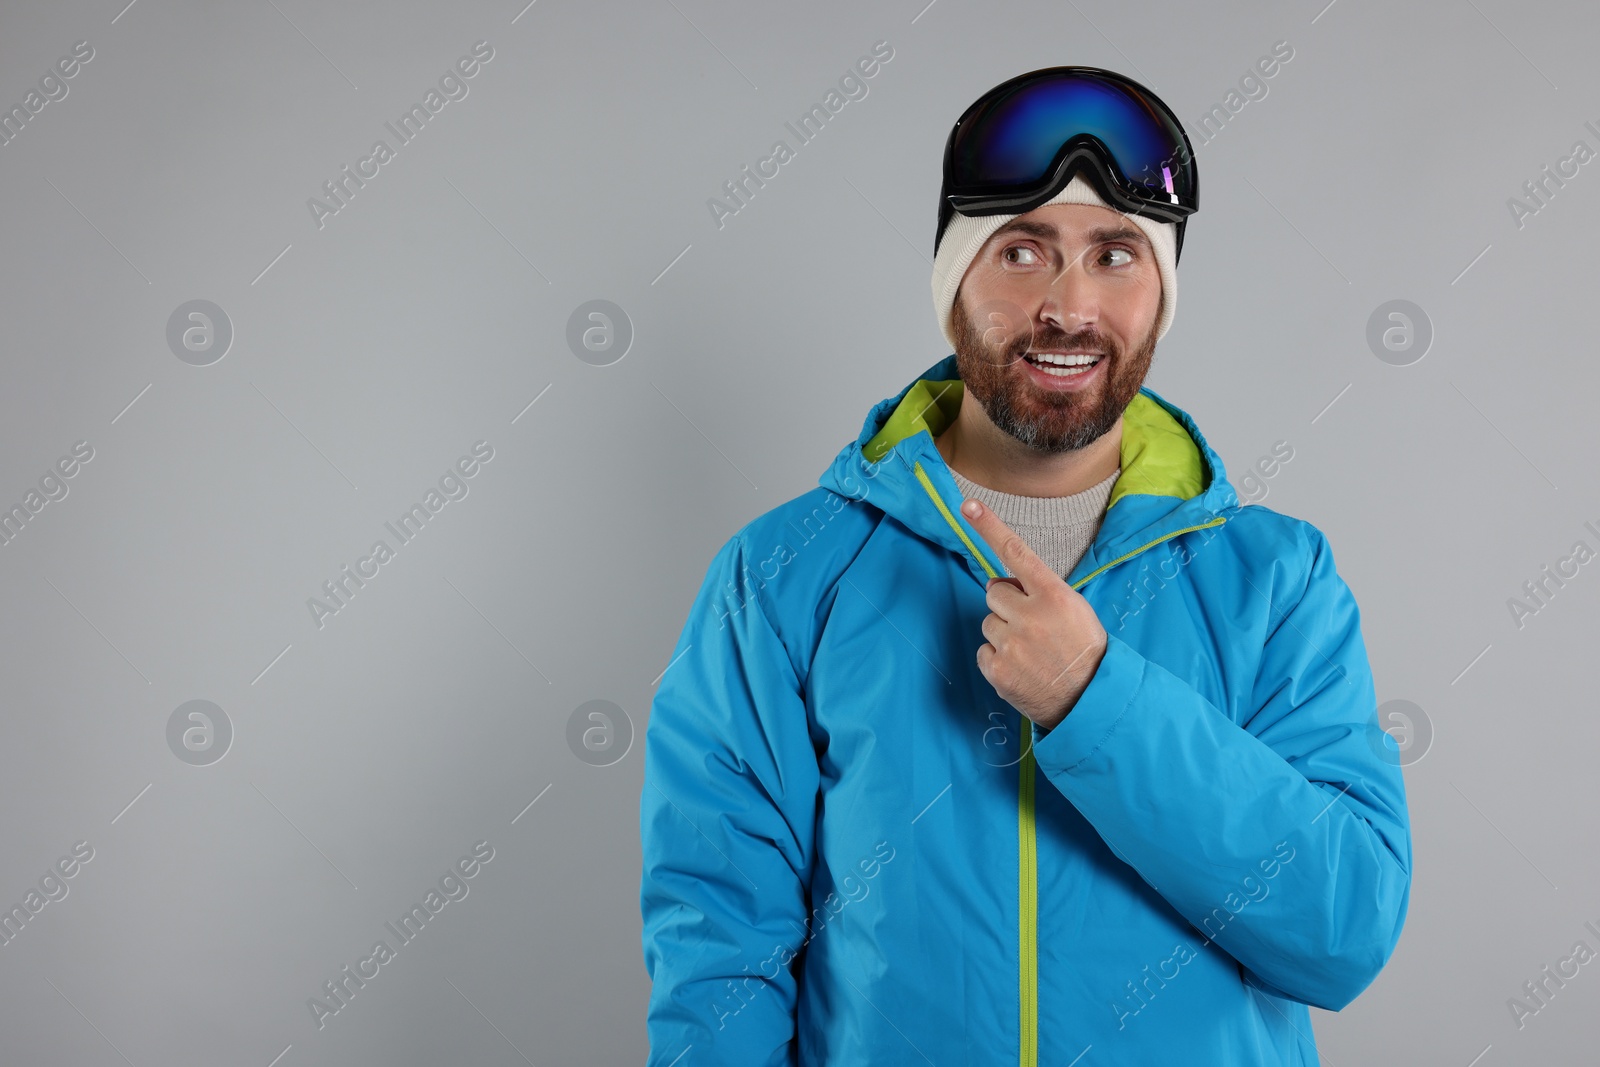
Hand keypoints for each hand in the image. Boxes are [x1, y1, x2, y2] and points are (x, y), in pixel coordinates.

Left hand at [962, 498, 1107, 731]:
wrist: (1091, 700)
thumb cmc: (1083, 650)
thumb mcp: (1074, 610)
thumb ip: (1040, 591)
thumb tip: (1001, 581)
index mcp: (1054, 595)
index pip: (1016, 552)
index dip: (990, 526)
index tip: (968, 505)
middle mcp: (1030, 616)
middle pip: (994, 590)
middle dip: (1007, 603)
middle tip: (1031, 624)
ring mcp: (1012, 644)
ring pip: (988, 621)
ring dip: (1003, 631)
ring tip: (1031, 650)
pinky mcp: (997, 670)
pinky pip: (983, 650)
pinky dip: (998, 657)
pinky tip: (1021, 667)